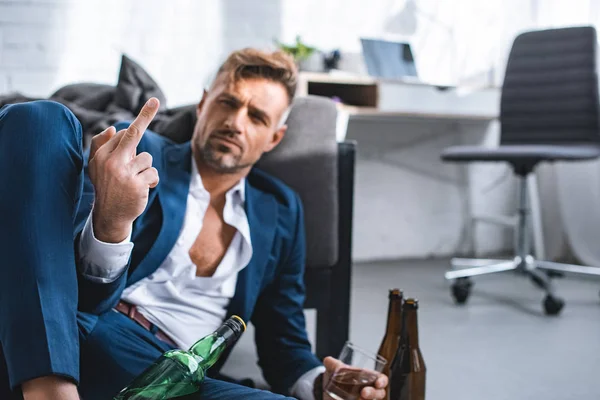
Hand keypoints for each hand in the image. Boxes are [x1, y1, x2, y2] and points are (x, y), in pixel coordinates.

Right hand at [88, 98, 159, 242]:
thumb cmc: (107, 186)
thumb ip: (101, 146)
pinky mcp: (136, 184)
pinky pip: (153, 173)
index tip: (153, 102)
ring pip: (147, 158)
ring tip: (135, 181)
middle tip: (155, 100)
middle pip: (133, 134)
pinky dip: (151, 181)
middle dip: (145, 116)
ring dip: (145, 170)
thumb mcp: (97, 166)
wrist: (110, 215)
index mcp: (101, 155)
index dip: (139, 122)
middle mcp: (110, 162)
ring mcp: (123, 173)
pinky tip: (142, 189)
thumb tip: (114, 128)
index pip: (123, 133)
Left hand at [322, 356, 387, 399]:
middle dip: (374, 393)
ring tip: (359, 399)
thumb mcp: (334, 371)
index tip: (378, 383)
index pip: (381, 379)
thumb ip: (333, 365)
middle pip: (379, 393)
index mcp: (367, 378)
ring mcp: (364, 399)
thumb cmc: (337, 380)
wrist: (328, 393)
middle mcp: (368, 390)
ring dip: (370, 399)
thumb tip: (327, 360)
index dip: (382, 381)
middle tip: (363, 393)